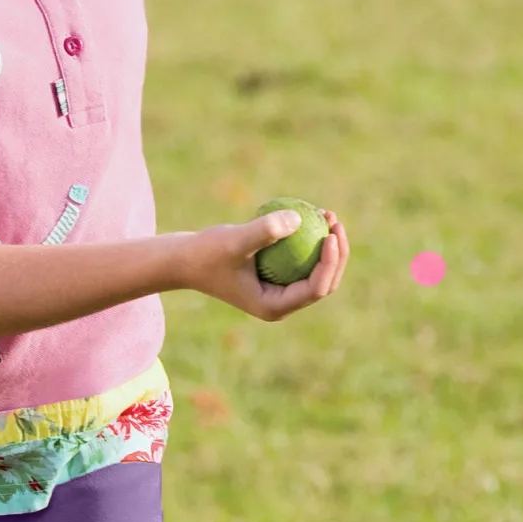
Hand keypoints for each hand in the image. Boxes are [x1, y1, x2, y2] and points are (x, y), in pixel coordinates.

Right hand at [183, 206, 347, 322]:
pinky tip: (310, 215)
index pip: (316, 289)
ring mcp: (280, 292)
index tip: (331, 234)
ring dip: (326, 246)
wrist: (185, 261)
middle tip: (335, 221)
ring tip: (327, 215)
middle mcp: (281, 304)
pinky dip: (309, 241)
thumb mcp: (233, 240)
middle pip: (324, 283)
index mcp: (274, 306)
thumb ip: (264, 231)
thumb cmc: (206, 253)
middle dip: (337, 254)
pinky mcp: (276, 278)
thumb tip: (298, 218)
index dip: (330, 262)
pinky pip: (302, 261)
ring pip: (316, 272)